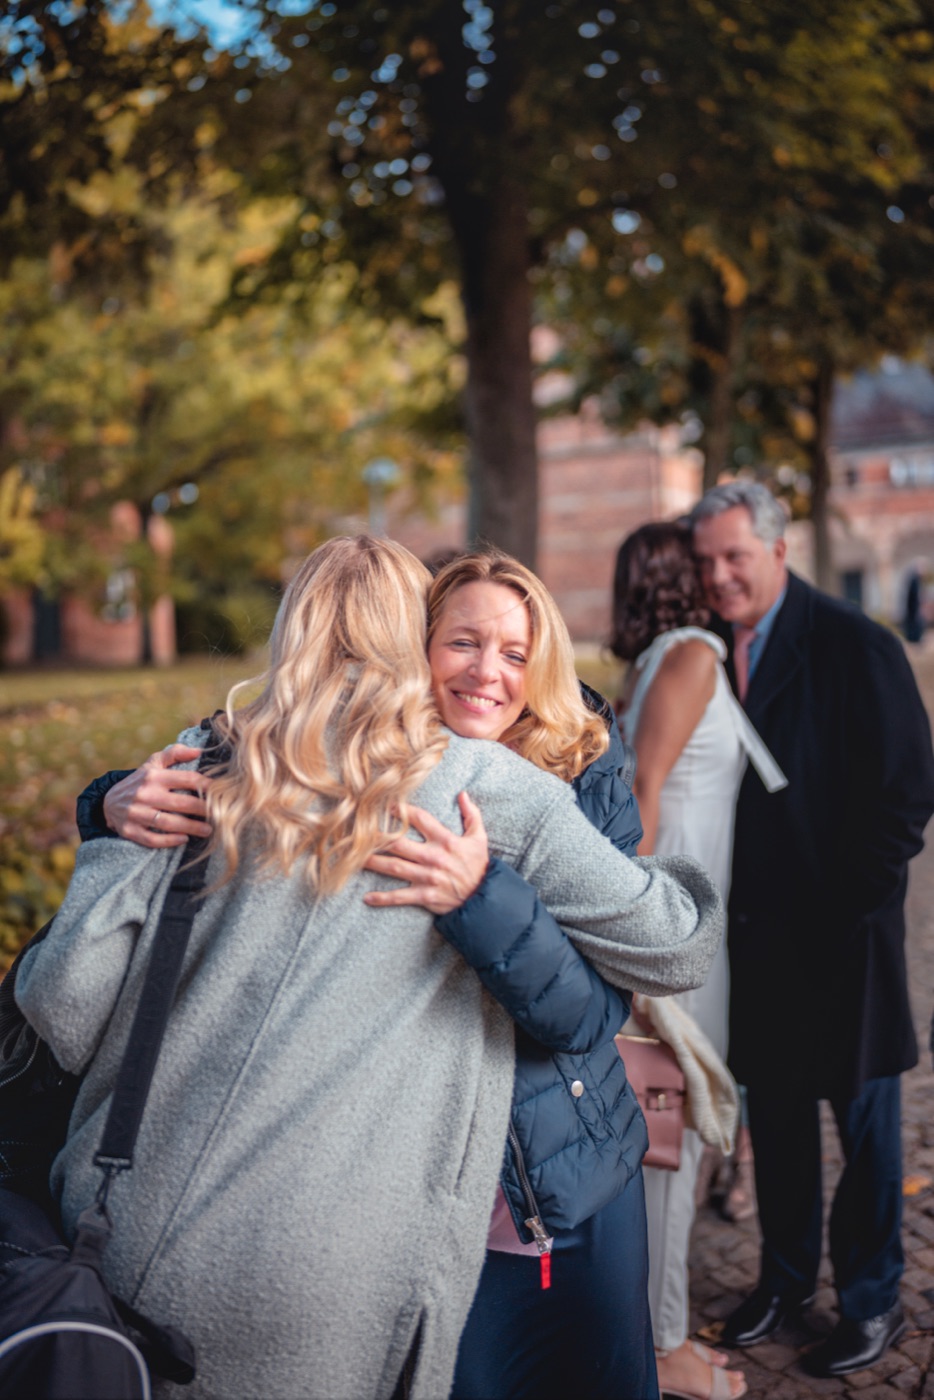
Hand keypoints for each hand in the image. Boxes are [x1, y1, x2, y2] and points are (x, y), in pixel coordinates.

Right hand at [102, 744, 212, 848]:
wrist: (107, 801)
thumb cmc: (140, 781)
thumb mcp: (153, 763)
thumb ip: (175, 753)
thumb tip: (199, 751)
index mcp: (154, 776)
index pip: (187, 779)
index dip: (207, 785)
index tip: (223, 792)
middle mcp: (144, 794)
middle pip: (181, 803)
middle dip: (204, 810)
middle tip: (221, 815)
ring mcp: (135, 813)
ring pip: (168, 823)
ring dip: (191, 828)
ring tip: (209, 830)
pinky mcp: (129, 830)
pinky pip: (152, 839)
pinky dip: (169, 840)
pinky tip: (184, 839)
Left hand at [363, 792, 488, 914]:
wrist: (485, 897)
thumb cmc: (480, 866)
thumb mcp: (479, 838)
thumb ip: (471, 814)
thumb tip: (462, 794)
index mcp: (445, 840)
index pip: (420, 819)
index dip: (402, 810)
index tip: (386, 806)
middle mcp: (433, 857)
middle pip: (398, 843)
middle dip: (377, 837)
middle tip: (358, 832)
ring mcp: (427, 877)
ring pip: (394, 868)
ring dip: (373, 863)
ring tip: (354, 858)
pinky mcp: (425, 896)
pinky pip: (400, 897)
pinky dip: (383, 898)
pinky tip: (367, 898)